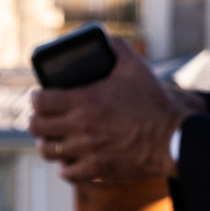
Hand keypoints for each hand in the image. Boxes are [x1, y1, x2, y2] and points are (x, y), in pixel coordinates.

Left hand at [28, 35, 204, 182]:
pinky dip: (65, 166)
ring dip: (46, 143)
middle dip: (36, 119)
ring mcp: (87, 150)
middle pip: (37, 126)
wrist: (173, 138)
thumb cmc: (155, 103)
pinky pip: (67, 172)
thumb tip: (105, 38)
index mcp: (85, 100)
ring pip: (48, 151)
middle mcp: (80, 126)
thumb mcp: (136, 68)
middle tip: (42, 116)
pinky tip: (70, 159)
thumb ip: (117, 48)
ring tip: (51, 139)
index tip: (39, 96)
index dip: (35, 97)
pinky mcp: (97, 170)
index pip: (40, 100)